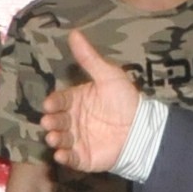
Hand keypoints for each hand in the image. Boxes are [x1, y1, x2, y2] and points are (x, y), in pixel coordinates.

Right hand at [41, 30, 141, 175]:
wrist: (143, 127)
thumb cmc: (124, 99)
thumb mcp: (108, 75)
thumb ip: (89, 58)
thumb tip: (74, 33)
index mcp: (75, 101)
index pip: (60, 101)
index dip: (54, 103)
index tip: (50, 104)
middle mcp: (73, 120)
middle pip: (57, 120)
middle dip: (51, 121)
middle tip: (49, 122)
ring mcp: (77, 139)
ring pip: (61, 139)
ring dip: (55, 139)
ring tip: (54, 138)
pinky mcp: (83, 157)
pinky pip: (71, 158)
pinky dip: (65, 158)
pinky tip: (61, 155)